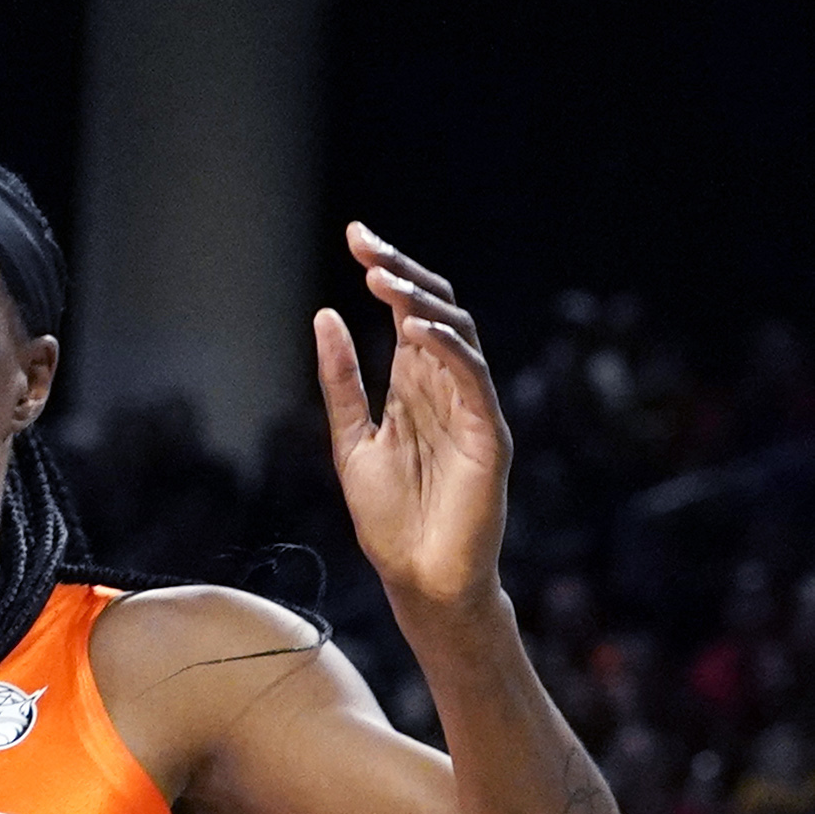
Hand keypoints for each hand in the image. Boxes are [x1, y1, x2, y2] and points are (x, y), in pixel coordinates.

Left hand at [314, 224, 508, 618]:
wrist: (418, 577)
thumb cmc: (389, 517)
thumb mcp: (350, 439)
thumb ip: (342, 381)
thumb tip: (323, 315)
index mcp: (415, 386)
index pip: (405, 313)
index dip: (386, 272)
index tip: (355, 235)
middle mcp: (447, 388)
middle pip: (435, 311)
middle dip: (401, 273)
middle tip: (365, 244)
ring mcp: (472, 408)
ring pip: (458, 336)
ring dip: (421, 304)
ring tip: (382, 281)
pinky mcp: (490, 435)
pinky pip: (474, 380)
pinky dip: (448, 350)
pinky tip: (414, 330)